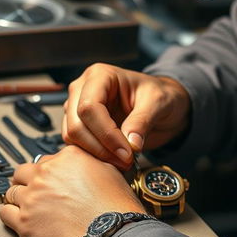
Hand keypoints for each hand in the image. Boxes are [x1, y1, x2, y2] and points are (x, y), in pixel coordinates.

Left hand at [0, 145, 144, 236]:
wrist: (112, 234)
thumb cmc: (115, 208)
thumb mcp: (111, 171)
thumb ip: (91, 163)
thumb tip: (84, 167)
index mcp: (67, 157)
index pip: (47, 159)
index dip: (49, 172)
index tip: (52, 181)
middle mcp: (46, 174)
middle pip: (23, 172)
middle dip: (28, 181)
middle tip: (37, 193)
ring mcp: (32, 198)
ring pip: (12, 192)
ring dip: (19, 199)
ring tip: (31, 208)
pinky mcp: (24, 222)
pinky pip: (5, 214)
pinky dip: (11, 216)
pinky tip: (22, 220)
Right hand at [62, 63, 190, 169]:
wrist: (163, 105)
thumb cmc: (161, 95)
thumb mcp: (158, 102)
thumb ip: (143, 120)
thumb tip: (130, 144)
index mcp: (100, 76)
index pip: (89, 107)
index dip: (106, 133)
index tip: (127, 152)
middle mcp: (83, 89)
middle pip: (76, 125)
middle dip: (101, 148)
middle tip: (126, 161)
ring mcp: (78, 108)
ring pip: (72, 138)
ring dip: (97, 154)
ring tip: (123, 161)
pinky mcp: (81, 126)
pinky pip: (77, 145)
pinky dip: (94, 156)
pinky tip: (115, 159)